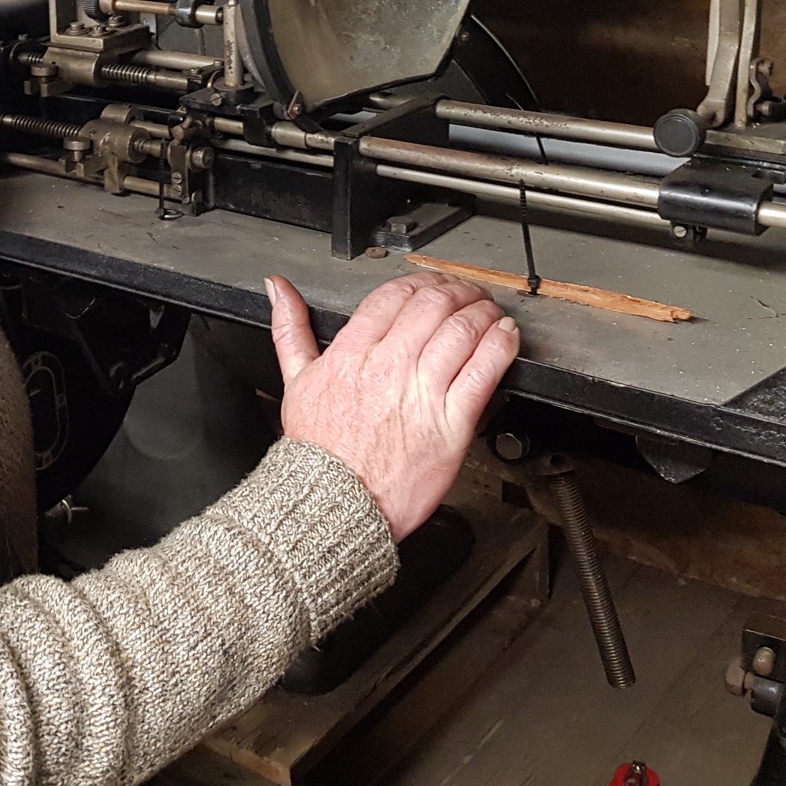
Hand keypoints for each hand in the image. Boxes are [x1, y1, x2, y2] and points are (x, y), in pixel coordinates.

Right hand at [267, 272, 518, 538]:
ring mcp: (421, 395)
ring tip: (489, 311)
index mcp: (351, 354)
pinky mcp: (450, 425)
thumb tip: (279, 290)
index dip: (420, 282)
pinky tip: (505, 337)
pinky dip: (499, 346)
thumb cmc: (318, 451)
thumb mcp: (295, 381)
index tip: (432, 285)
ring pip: (462, 332)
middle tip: (468, 293)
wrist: (336, 504)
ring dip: (482, 312)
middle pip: (433, 306)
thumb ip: (289, 328)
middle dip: (457, 291)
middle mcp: (388, 368)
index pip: (394, 296)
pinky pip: (483, 372)